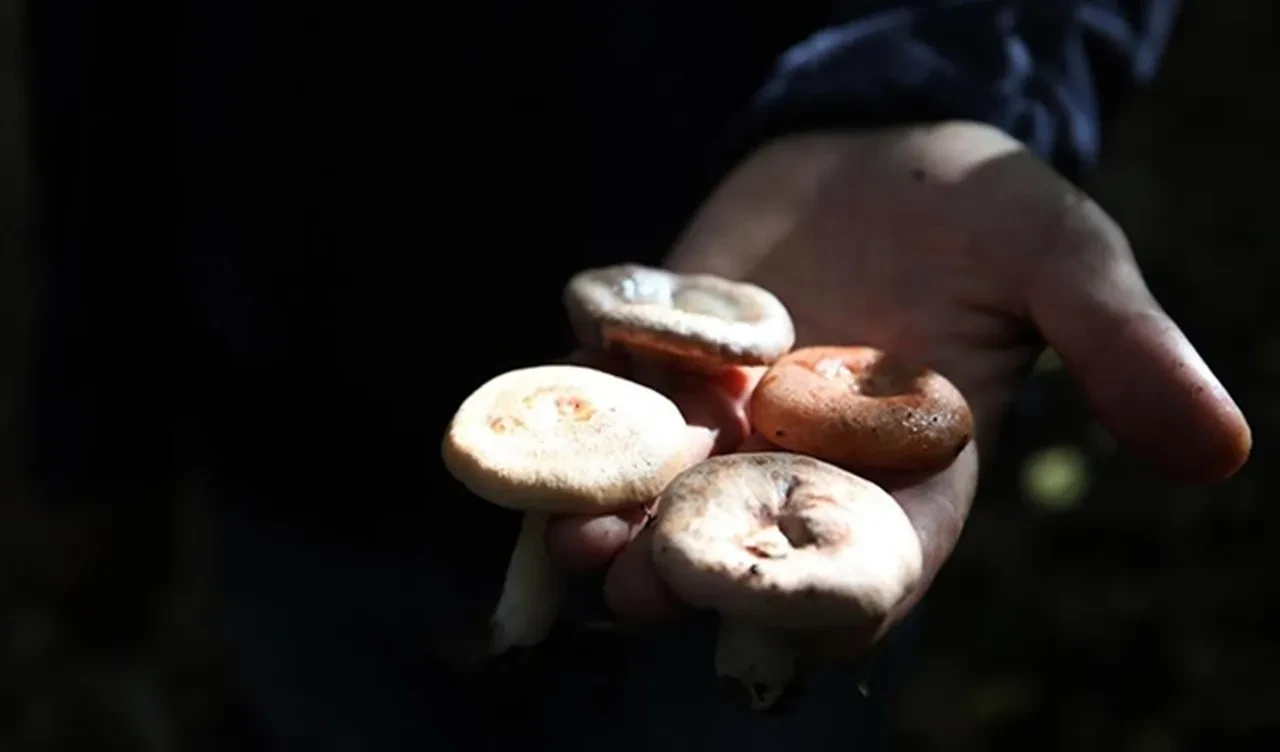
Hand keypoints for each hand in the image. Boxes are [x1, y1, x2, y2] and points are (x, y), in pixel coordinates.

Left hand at [546, 121, 1251, 657]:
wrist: (873, 142)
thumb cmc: (979, 203)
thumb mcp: (1057, 257)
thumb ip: (1118, 346)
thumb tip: (1221, 448)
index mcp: (911, 477)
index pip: (879, 565)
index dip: (844, 594)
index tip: (801, 610)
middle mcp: (805, 471)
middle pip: (750, 550)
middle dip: (700, 577)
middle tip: (646, 592)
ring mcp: (724, 431)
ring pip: (662, 502)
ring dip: (614, 529)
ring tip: (571, 544)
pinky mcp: (660, 378)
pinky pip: (608, 424)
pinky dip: (571, 442)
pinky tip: (522, 453)